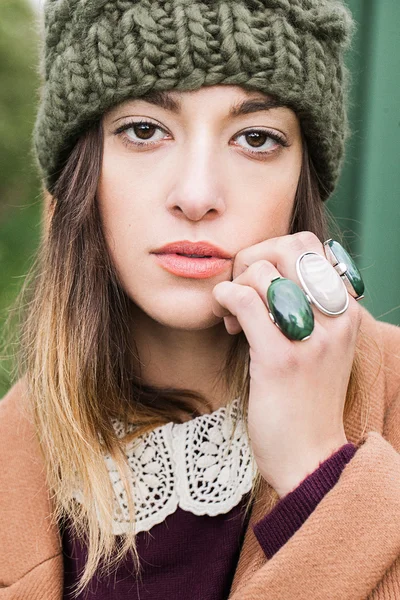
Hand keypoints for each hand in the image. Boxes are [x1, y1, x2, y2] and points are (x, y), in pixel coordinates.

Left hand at [211, 232, 360, 497]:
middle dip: (252, 258)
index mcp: (345, 311)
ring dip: (236, 284)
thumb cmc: (306, 399)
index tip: (259, 280)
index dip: (274, 250)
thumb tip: (267, 272)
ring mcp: (310, 338)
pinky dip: (225, 299)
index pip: (311, 245)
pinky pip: (246, 301)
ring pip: (263, 271)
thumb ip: (305, 308)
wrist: (309, 456)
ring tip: (233, 316)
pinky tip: (224, 319)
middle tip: (241, 289)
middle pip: (287, 246)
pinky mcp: (280, 359)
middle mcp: (334, 318)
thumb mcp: (320, 346)